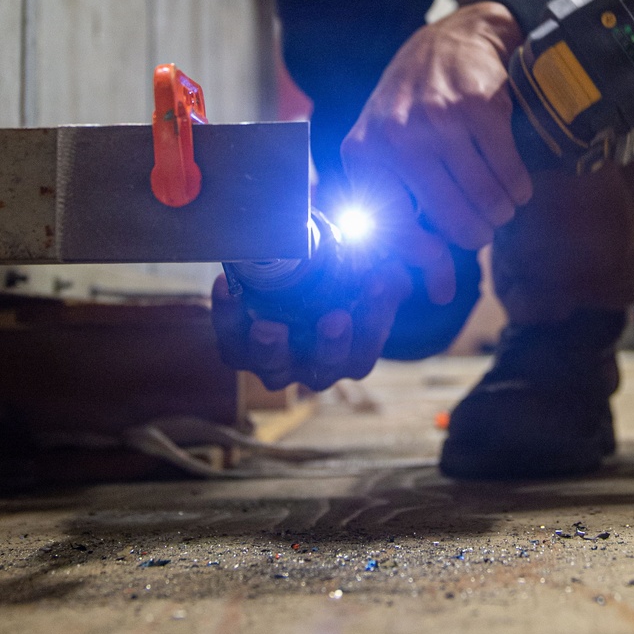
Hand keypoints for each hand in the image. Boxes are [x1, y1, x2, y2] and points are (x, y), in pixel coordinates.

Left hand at [211, 261, 411, 391]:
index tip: (380, 280)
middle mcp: (316, 364)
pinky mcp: (242, 347)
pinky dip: (227, 317)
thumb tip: (407, 272)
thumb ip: (403, 265)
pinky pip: (231, 342)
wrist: (302, 270)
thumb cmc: (349, 273)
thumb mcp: (382, 266)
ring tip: (268, 327)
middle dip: (331, 346)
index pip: (369, 346)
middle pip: (324, 368)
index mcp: (355, 351)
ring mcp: (278, 360)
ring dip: (270, 349)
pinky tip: (228, 286)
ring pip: (272, 367)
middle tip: (335, 319)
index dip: (377, 316)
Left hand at [341, 2, 531, 291]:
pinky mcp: (479, 106)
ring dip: (501, 212)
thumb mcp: (390, 157)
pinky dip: (518, 187)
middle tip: (483, 227)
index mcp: (364, 153)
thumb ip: (408, 220)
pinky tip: (516, 185)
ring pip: (486, 200)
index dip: (427, 259)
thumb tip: (438, 292)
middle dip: (476, 233)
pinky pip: (509, 171)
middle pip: (453, 220)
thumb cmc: (414, 111)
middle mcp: (396, 137)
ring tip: (501, 206)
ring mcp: (438, 119)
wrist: (447, 42)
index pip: (394, 229)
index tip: (445, 274)